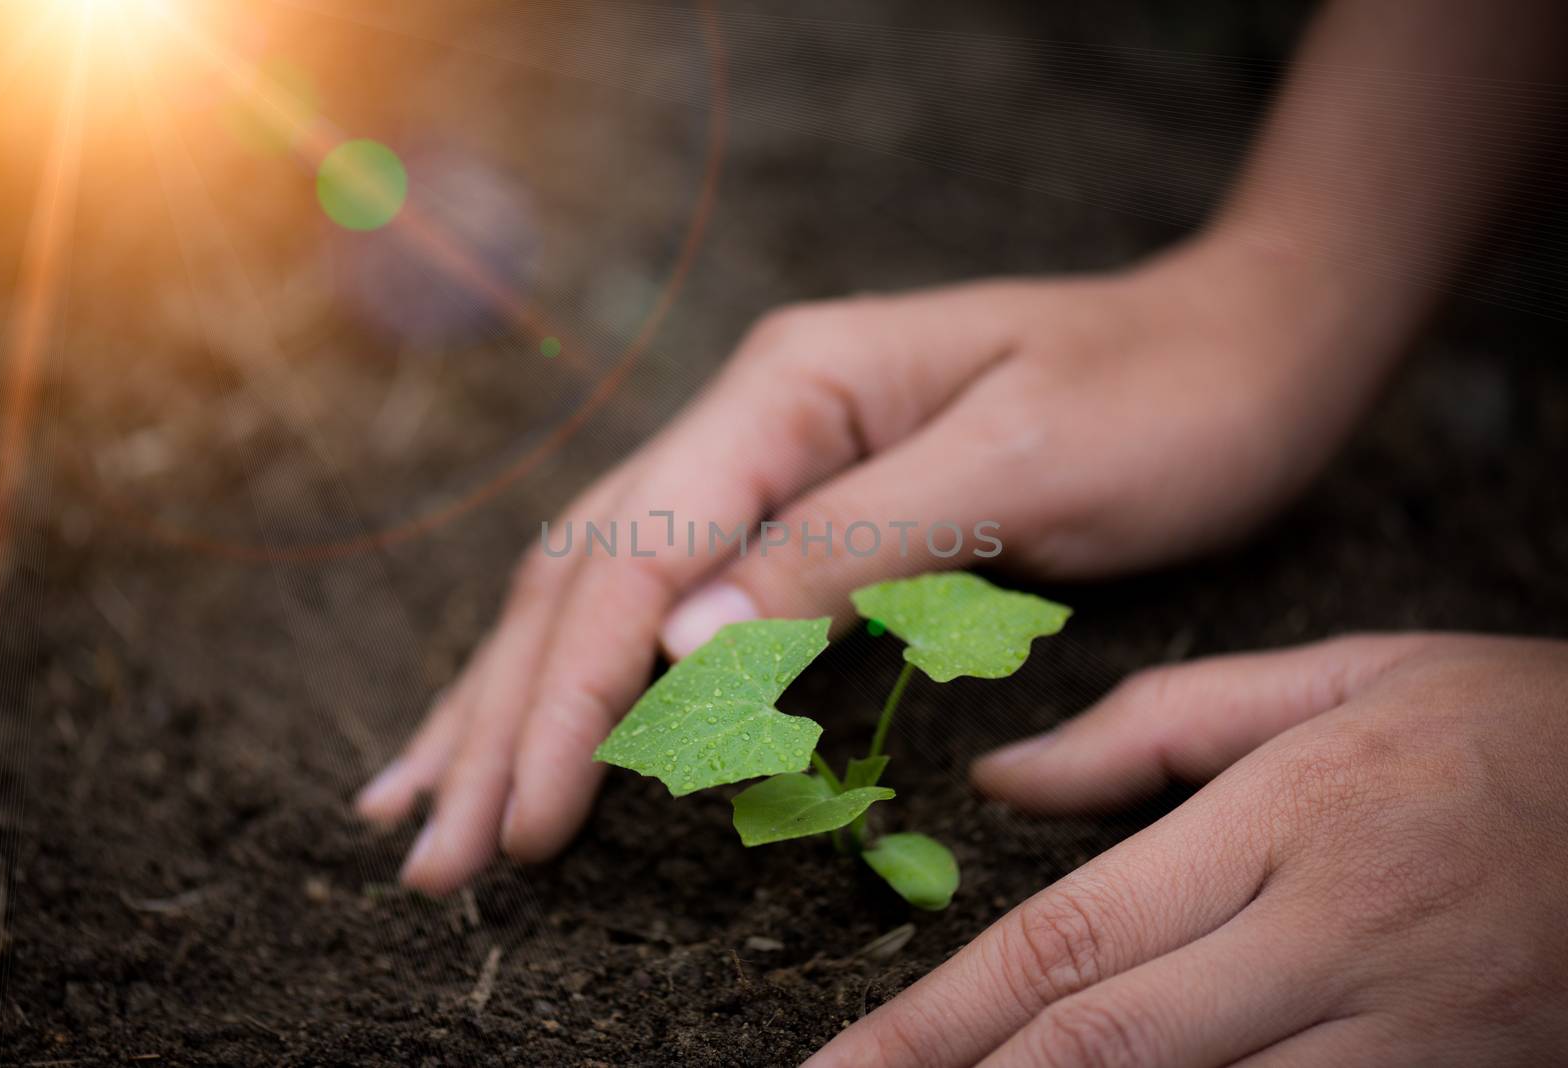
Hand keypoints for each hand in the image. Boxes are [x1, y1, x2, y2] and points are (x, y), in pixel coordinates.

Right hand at [355, 230, 1394, 892]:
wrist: (1246, 348)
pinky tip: (540, 728)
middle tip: (431, 856)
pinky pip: (672, 603)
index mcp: (790, 387)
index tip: (525, 822)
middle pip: (585, 575)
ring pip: (598, 591)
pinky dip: (592, 678)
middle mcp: (755, 418)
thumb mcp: (1020, 466)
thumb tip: (676, 651)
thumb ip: (848, 547)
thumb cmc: (1161, 397)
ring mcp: (771, 463)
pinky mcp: (805, 516)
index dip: (570, 696)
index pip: (638, 553)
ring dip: (509, 705)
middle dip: (504, 720)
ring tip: (419, 805)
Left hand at [806, 633, 1567, 1066]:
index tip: (844, 1067)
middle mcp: (1332, 939)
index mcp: (1285, 820)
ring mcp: (1405, 1033)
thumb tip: (1007, 777)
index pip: (1069, 940)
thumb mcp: (1347, 675)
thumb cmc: (1516, 728)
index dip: (937, 1020)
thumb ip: (1161, 725)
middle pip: (1106, 1048)